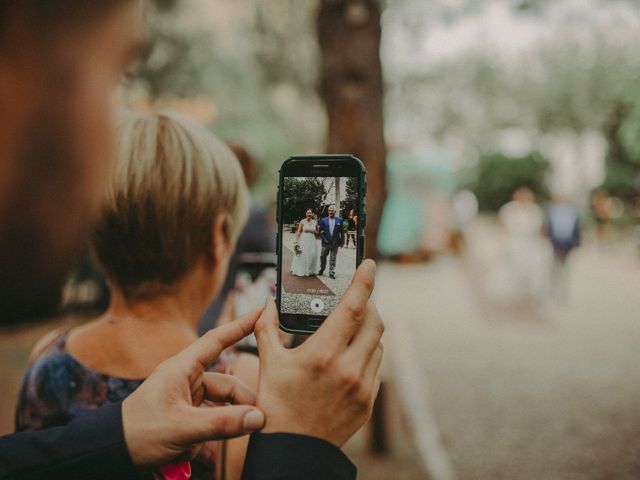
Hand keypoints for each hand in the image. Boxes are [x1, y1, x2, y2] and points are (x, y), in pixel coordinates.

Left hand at [122, 309, 265, 466]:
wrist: (112, 452)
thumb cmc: (138, 433)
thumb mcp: (182, 428)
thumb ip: (222, 423)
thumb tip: (258, 418)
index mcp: (182, 368)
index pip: (217, 340)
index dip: (241, 324)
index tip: (262, 310)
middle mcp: (187, 378)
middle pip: (228, 383)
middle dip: (242, 403)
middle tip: (259, 421)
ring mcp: (187, 396)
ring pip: (222, 404)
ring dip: (226, 422)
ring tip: (228, 439)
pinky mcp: (186, 413)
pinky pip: (212, 419)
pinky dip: (213, 432)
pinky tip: (199, 447)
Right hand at [254, 259, 383, 446]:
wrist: (293, 449)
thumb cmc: (277, 405)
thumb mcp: (268, 363)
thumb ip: (267, 328)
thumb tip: (268, 303)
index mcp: (323, 354)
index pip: (353, 307)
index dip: (364, 282)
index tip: (369, 265)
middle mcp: (348, 368)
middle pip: (374, 322)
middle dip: (368, 305)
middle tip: (356, 300)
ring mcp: (362, 386)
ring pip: (378, 344)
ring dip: (368, 331)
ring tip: (350, 329)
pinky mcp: (369, 401)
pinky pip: (376, 367)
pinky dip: (367, 354)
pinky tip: (350, 357)